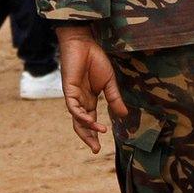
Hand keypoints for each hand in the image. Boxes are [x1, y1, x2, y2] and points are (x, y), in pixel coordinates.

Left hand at [57, 25, 127, 152]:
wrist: (84, 42)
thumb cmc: (95, 59)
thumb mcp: (109, 82)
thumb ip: (114, 99)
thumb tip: (123, 116)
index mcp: (89, 100)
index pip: (90, 121)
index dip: (95, 133)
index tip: (101, 147)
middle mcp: (80, 101)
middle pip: (81, 125)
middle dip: (88, 138)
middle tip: (96, 150)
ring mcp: (74, 96)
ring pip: (77, 119)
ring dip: (87, 129)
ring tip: (98, 136)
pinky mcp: (69, 90)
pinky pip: (73, 107)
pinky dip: (81, 116)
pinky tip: (90, 121)